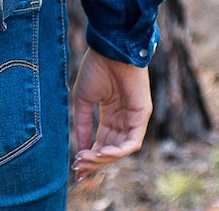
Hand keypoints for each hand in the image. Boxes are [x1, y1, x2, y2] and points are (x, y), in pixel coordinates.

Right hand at [71, 48, 151, 180]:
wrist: (109, 51)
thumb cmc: (96, 69)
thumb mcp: (83, 100)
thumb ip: (82, 124)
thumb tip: (79, 149)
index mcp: (110, 114)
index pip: (101, 141)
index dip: (90, 155)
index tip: (76, 166)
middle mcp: (123, 119)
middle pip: (110, 148)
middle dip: (95, 160)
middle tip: (79, 166)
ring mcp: (134, 119)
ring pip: (121, 149)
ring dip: (104, 157)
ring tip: (86, 159)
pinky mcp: (142, 116)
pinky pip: (132, 142)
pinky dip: (118, 150)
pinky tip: (102, 152)